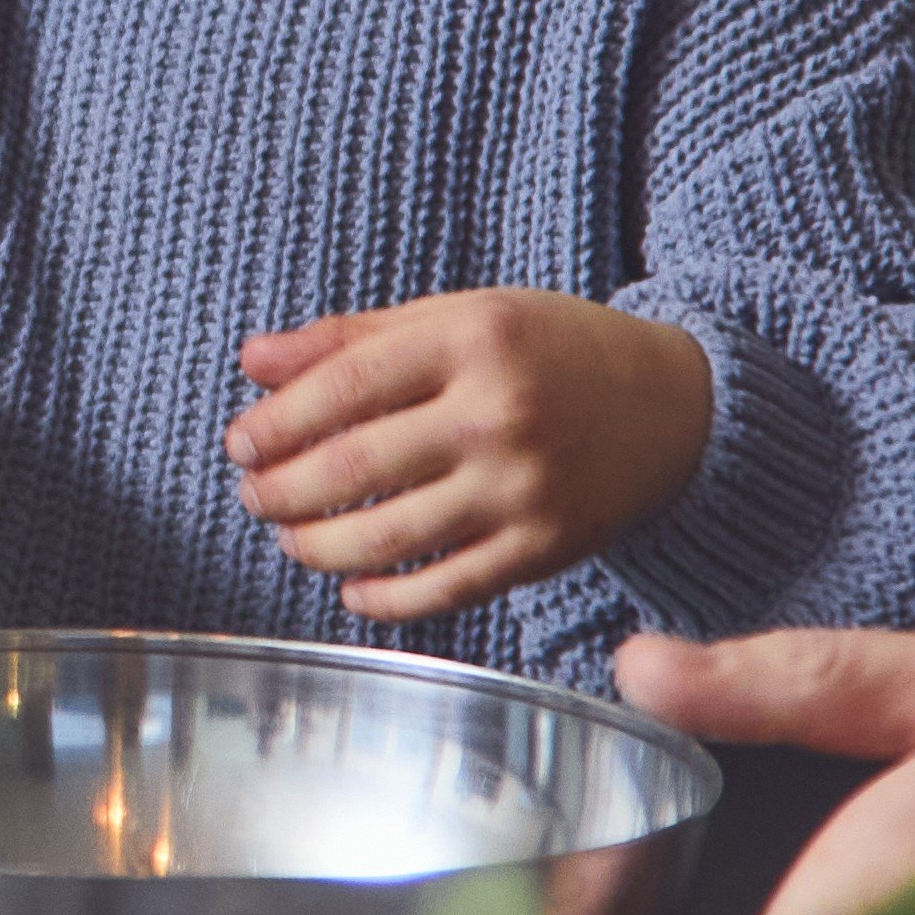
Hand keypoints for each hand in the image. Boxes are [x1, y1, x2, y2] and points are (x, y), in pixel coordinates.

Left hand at [222, 289, 713, 622]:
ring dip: (318, 545)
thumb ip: (354, 338)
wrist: (674, 406)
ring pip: (390, 536)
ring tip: (289, 537)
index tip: (240, 442)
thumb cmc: (552, 351)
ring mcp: (524, 490)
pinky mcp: (545, 550)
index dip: (277, 422)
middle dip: (282, 489)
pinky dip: (386, 598)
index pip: (344, 386)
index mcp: (474, 340)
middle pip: (356, 466)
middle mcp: (499, 415)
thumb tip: (254, 360)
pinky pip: (446, 589)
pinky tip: (351, 587)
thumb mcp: (460, 316)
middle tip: (252, 495)